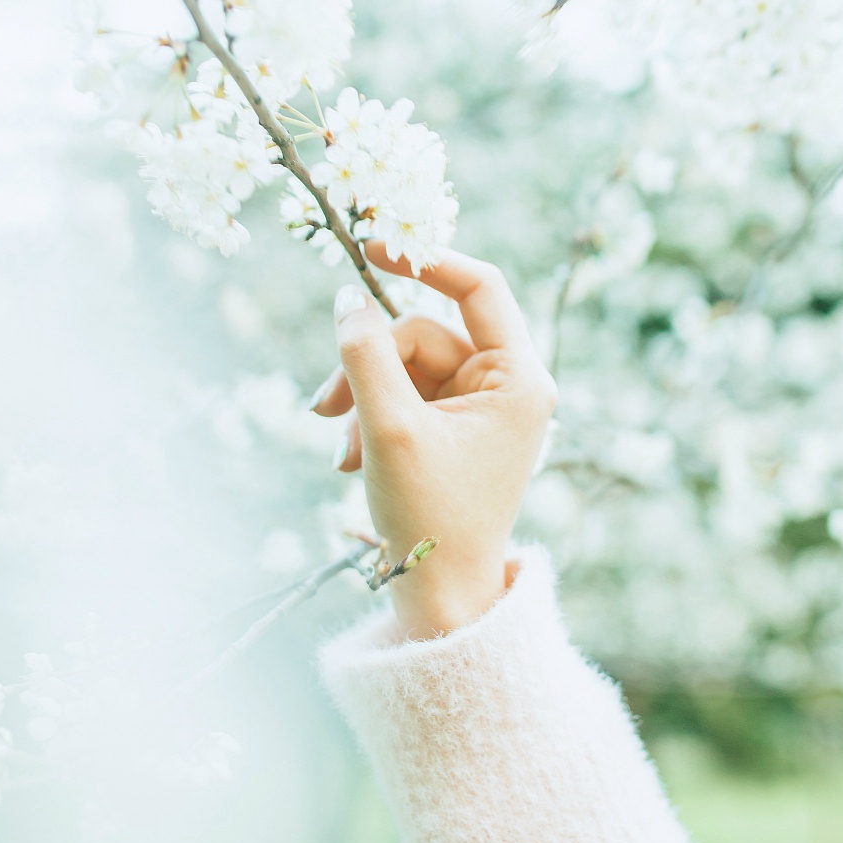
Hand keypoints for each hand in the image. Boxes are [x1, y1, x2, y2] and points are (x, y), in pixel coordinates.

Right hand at [310, 243, 556, 639]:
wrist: (440, 598)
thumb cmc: (430, 517)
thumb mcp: (389, 428)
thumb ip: (364, 354)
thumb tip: (345, 296)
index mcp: (519, 379)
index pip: (479, 287)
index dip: (425, 258)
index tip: (370, 244)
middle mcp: (508, 386)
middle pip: (424, 333)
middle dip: (368, 366)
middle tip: (323, 408)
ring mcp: (480, 408)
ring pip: (404, 367)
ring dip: (363, 402)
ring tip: (342, 452)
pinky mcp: (454, 429)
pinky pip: (404, 397)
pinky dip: (372, 420)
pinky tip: (351, 462)